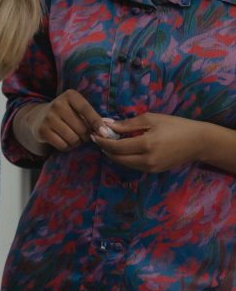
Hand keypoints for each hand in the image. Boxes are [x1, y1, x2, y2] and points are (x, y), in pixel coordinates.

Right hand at [25, 90, 108, 151]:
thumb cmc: (67, 114)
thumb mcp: (78, 109)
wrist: (39, 117)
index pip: (86, 110)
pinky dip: (67, 147)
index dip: (97, 122)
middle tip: (82, 134)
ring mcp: (49, 117)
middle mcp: (58, 104)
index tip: (104, 133)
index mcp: (70, 95)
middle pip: (82, 128)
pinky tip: (63, 140)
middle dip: (86, 136)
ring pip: (73, 139)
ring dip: (77, 142)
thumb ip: (93, 117)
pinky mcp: (42, 130)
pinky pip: (63, 146)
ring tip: (72, 136)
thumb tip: (106, 131)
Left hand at [91, 113, 206, 171]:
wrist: (197, 142)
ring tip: (107, 142)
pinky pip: (134, 166)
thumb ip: (127, 124)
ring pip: (125, 164)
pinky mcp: (155, 171)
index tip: (93, 134)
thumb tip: (107, 124)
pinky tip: (122, 148)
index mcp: (146, 145)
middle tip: (97, 139)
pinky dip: (125, 158)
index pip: (116, 147)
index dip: (102, 142)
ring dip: (114, 154)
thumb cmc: (174, 125)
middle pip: (118, 158)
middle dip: (105, 149)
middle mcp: (147, 160)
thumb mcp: (150, 119)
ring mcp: (152, 168)